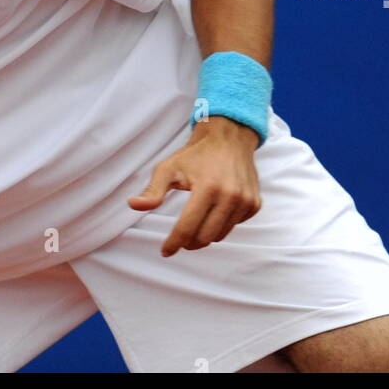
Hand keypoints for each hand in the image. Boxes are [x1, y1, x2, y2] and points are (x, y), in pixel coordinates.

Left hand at [127, 117, 261, 256]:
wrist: (229, 138)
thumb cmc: (195, 154)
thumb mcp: (169, 168)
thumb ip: (153, 190)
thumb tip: (133, 205)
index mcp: (208, 188)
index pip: (187, 228)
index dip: (174, 243)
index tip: (165, 251)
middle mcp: (230, 196)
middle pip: (205, 237)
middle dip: (189, 241)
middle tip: (180, 237)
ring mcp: (245, 201)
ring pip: (220, 235)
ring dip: (205, 235)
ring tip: (196, 224)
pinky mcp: (254, 204)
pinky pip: (234, 226)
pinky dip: (222, 225)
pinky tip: (214, 212)